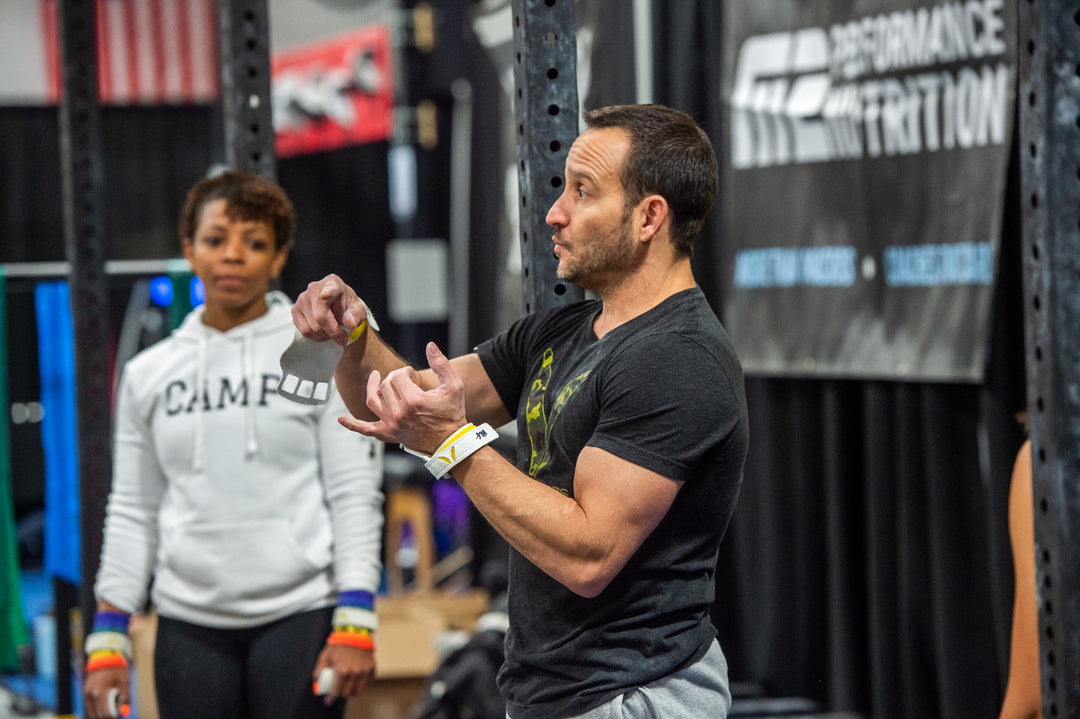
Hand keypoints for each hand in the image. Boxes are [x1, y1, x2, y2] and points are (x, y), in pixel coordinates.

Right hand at [83, 666, 128, 718]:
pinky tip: (104, 707)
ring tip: (111, 708)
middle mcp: (93, 692)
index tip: (118, 716)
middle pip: (98, 713)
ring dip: (101, 713)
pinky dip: (96, 709)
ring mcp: (87, 693)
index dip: (113, 716)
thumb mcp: (125, 681)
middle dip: (108, 715)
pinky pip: (90, 706)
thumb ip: (125, 697)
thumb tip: (124, 712)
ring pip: (93, 712)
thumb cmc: (117, 670)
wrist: (104, 658)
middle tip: (116, 713)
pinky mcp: (85, 692)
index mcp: (103, 690)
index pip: (105, 711)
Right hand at [292, 274, 370, 345]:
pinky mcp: (295, 310)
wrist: (338, 308)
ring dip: (325, 335)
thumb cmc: (348, 307)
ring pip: (312, 327)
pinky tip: (323, 333)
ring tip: (333, 332)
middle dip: (333, 332)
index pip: (330, 288)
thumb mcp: (358, 311)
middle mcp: (314, 288)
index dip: (328, 292)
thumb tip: (349, 323)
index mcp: (333, 283)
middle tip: (342, 337)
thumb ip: (356, 315)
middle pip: (321, 317)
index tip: (326, 295)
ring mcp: (302, 298)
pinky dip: (316, 337)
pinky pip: (305, 330)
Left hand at [312, 644, 374, 702]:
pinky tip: (356, 683)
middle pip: (347, 693)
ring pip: (358, 691)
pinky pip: (368, 684)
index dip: (331, 697)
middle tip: (337, 691)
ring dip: (351, 692)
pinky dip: (362, 686)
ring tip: (347, 688)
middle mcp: (355, 672)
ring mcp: (365, 671)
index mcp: (342, 670)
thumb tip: (317, 684)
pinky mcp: (372, 668)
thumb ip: (319, 671)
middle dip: (340, 694)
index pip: (336, 691)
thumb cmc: (338, 645)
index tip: (328, 699)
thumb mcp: (324, 656)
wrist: (355, 633)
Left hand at [339, 342, 466, 452]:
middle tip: (402, 378)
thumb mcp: (453, 386)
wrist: (450, 442)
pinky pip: (366, 429)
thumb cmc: (452, 413)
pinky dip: (352, 424)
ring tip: (374, 378)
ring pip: (372, 401)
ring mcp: (391, 424)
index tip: (410, 372)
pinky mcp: (388, 434)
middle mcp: (398, 412)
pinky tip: (340, 419)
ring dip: (371, 387)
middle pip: (386, 386)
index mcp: (413, 399)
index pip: (397, 376)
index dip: (403, 371)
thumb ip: (441, 364)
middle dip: (393, 378)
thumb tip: (430, 345)